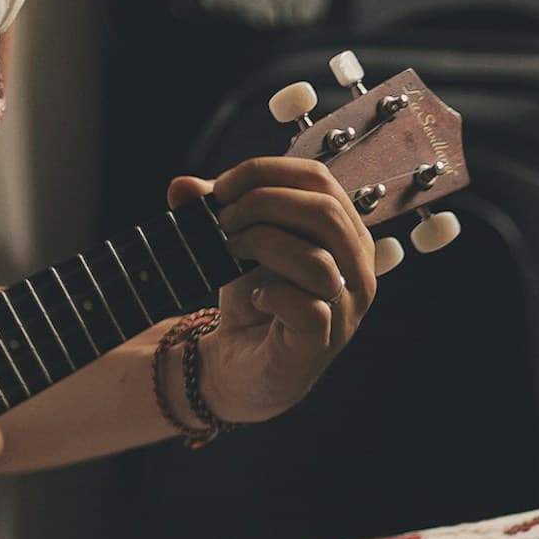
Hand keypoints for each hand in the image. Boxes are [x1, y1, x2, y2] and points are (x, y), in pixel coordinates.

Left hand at [166, 158, 378, 424]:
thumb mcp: (236, 244)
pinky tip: (254, 297)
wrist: (242, 365)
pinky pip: (308, 308)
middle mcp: (358, 270)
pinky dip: (272, 294)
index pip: (320, 180)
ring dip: (262, 244)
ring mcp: (346, 310)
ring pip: (318, 260)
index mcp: (346, 234)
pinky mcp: (322, 343)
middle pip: (325, 212)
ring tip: (230, 251)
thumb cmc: (254, 299)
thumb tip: (181, 186)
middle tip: (224, 220)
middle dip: (263, 204)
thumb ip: (216, 210)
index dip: (266, 173)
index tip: (221, 189)